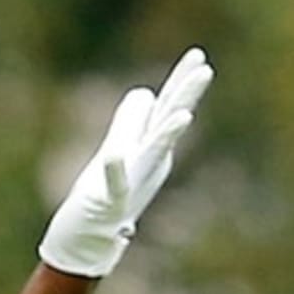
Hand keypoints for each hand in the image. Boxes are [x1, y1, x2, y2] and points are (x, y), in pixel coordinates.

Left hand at [38, 46, 214, 277]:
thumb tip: (145, 91)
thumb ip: (132, 121)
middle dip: (184, 97)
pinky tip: (113, 155)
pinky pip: (114, 184)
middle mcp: (146, 162)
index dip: (180, 81)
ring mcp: (132, 181)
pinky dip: (114, 169)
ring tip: (183, 115)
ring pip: (152, 153)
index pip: (167, 107)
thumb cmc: (104, 194)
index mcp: (149, 147)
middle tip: (205, 70)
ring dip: (166, 135)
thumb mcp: (120, 148)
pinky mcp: (109, 201)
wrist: (88, 239)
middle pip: (167, 123)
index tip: (198, 54)